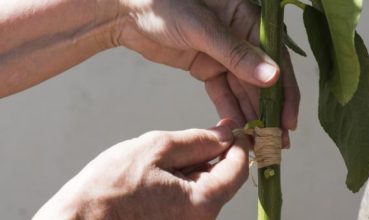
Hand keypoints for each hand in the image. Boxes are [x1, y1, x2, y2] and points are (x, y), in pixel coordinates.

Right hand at [33, 119, 248, 219]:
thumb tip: (225, 134)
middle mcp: (201, 219)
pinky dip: (181, 178)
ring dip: (192, 165)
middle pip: (222, 177)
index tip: (231, 127)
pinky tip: (158, 173)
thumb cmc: (110, 187)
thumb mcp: (156, 149)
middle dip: (211, 152)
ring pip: (204, 185)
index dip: (238, 143)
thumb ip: (197, 140)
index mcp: (202, 202)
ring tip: (160, 159)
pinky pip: (189, 196)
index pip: (238, 168)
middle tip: (186, 138)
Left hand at [114, 0, 299, 146]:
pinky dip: (229, 110)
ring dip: (251, 115)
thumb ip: (236, 54)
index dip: (284, 92)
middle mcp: (241, 38)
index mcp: (248, 21)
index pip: (275, 60)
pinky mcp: (207, 68)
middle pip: (261, 80)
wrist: (129, 12)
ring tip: (258, 141)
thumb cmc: (165, 6)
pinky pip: (222, 92)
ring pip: (242, 90)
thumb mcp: (202, 29)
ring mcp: (223, 55)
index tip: (288, 121)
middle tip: (275, 140)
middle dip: (268, 111)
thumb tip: (273, 78)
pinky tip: (237, 129)